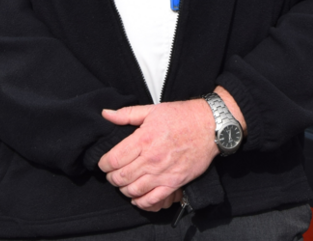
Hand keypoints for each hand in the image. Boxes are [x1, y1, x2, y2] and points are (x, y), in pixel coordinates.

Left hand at [98, 100, 215, 209]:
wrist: (210, 126)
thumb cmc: (182, 116)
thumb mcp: (152, 110)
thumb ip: (127, 114)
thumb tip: (106, 114)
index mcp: (143, 139)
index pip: (112, 160)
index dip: (103, 164)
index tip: (103, 163)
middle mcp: (151, 159)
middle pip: (120, 177)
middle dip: (111, 177)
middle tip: (112, 174)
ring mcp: (163, 173)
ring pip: (133, 190)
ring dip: (124, 189)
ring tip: (124, 183)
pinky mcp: (174, 183)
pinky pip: (153, 200)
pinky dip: (141, 202)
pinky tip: (137, 197)